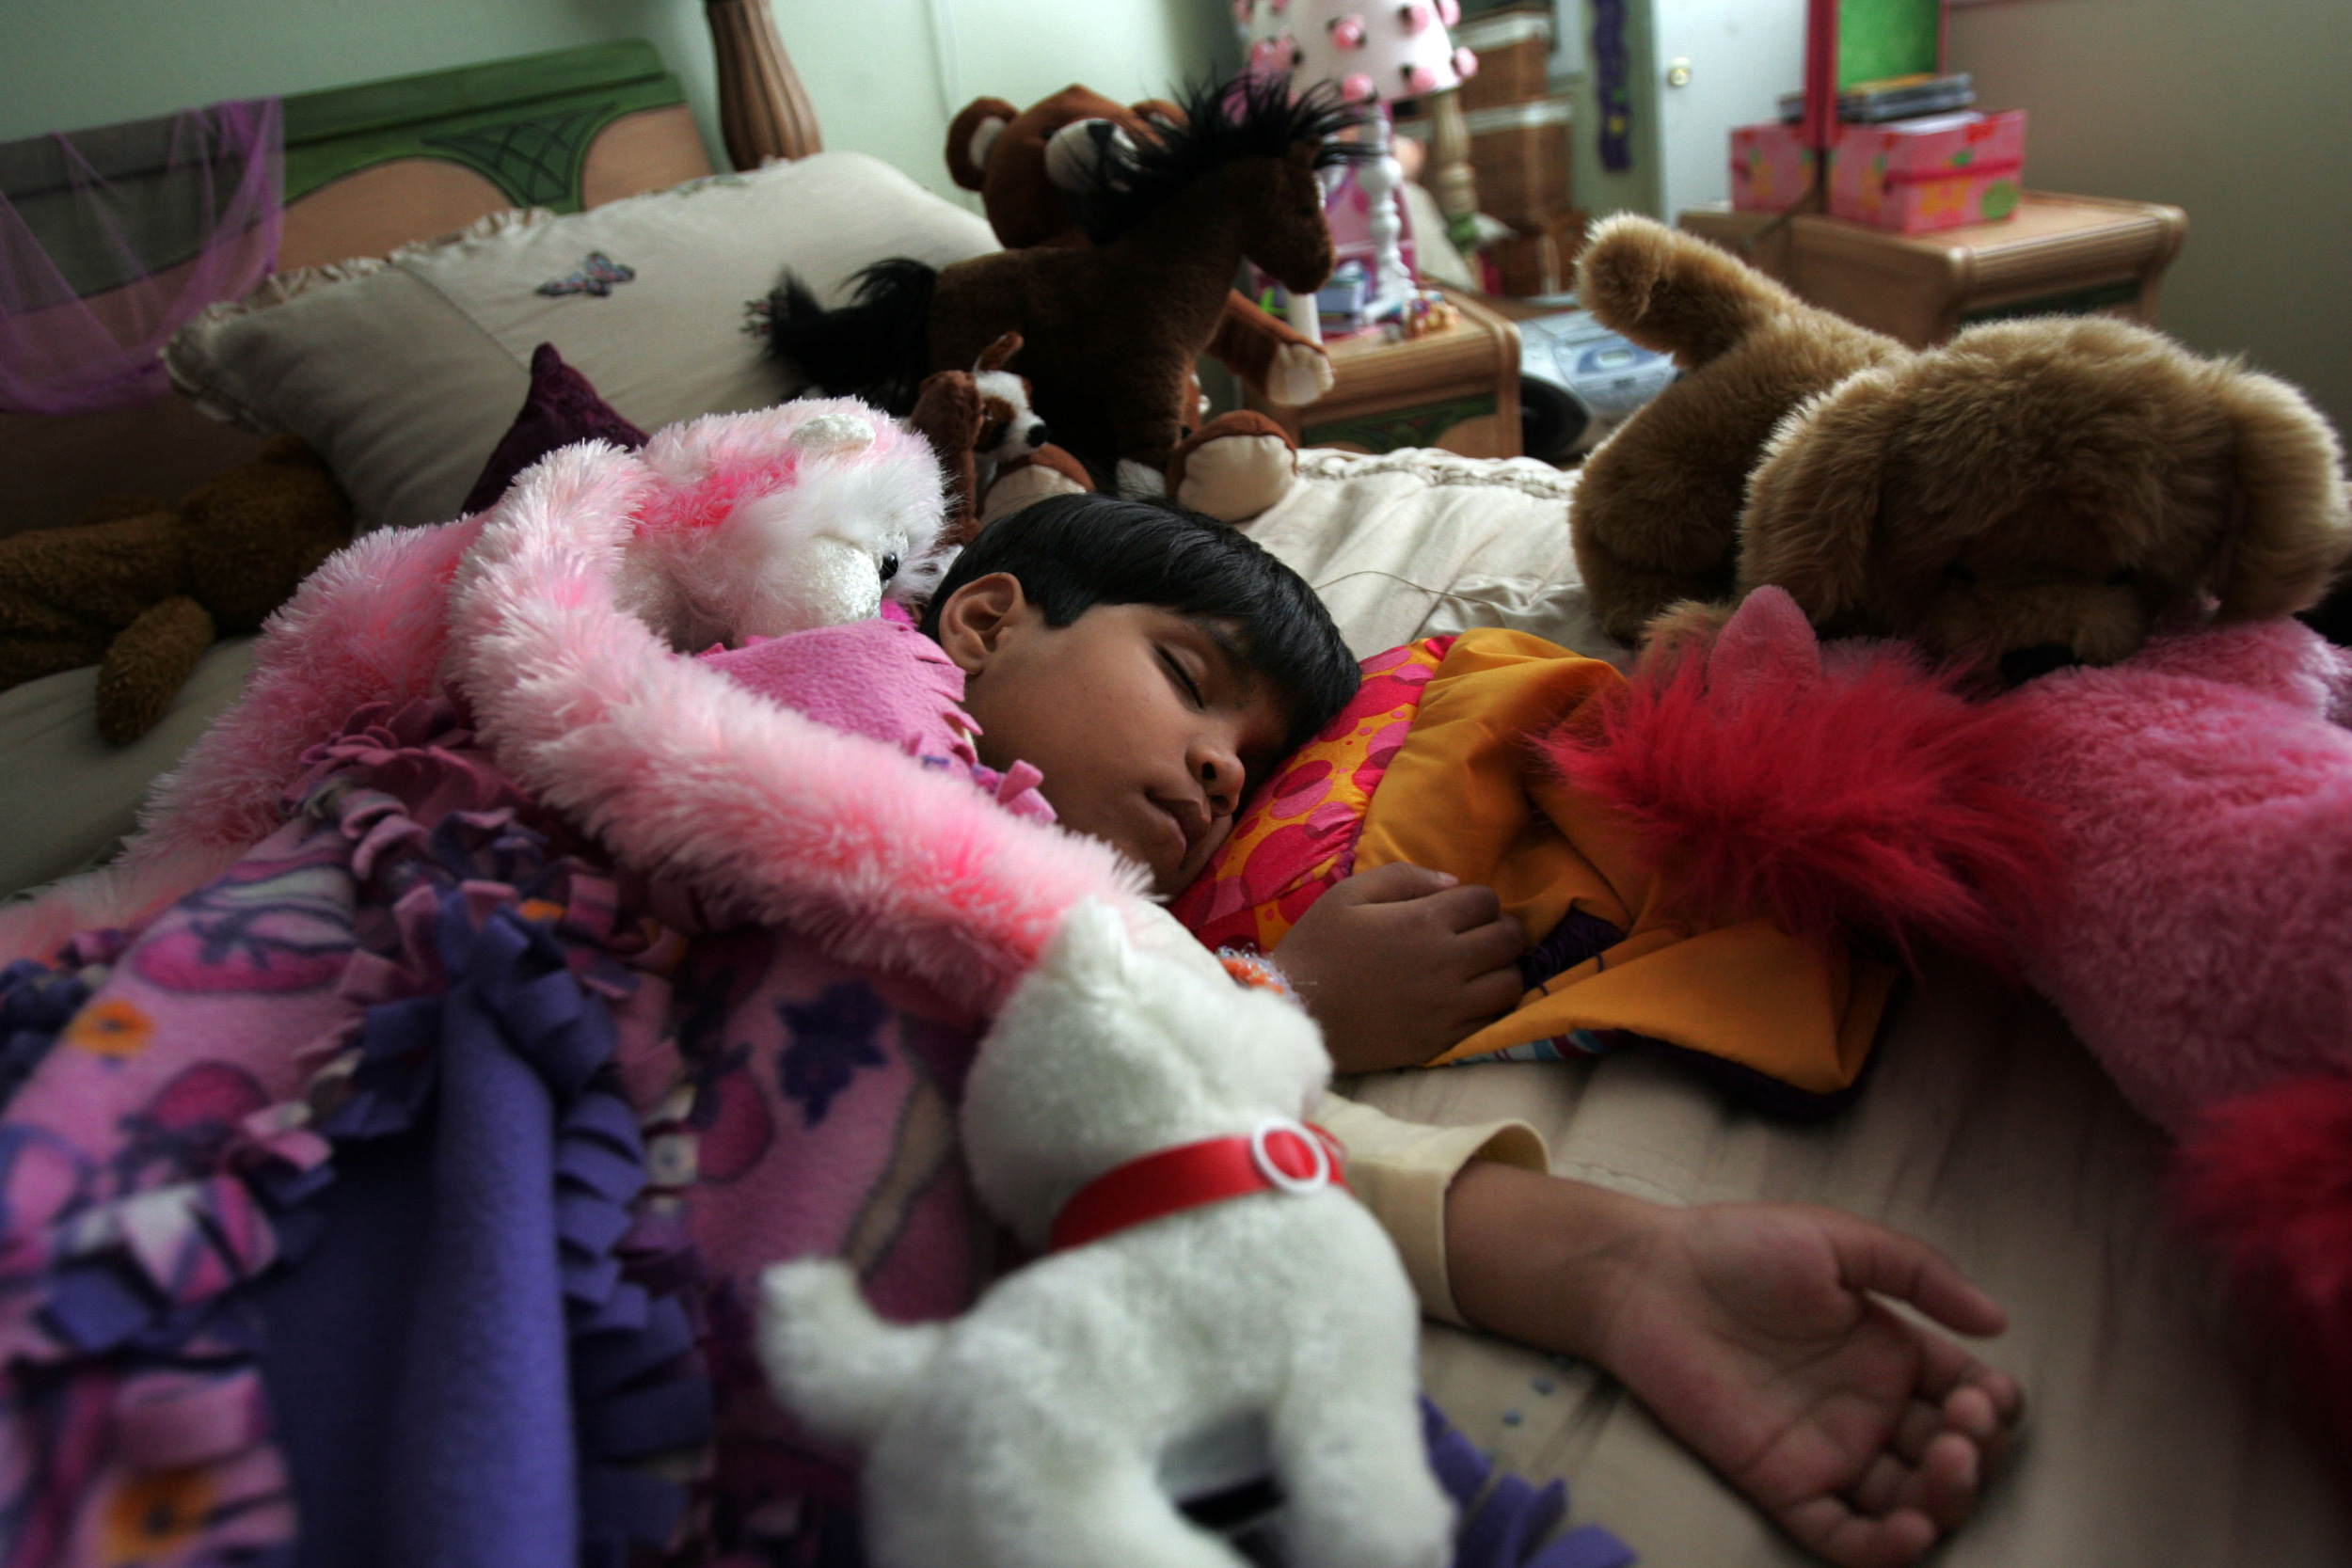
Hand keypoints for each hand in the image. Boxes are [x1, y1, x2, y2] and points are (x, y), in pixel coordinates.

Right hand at [1275, 863, 1525, 1071]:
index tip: (1462, 910)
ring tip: (1480, 970)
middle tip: (1478, 936)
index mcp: (1424, 921)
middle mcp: (1446, 962)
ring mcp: (1447, 1006)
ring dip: (1502, 970)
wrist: (1295, 1012)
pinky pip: (1491, 1021)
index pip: (1487, 901)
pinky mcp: (1441, 1041)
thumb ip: (1404, 877)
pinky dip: (1489, 1006)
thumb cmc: (1318, 947)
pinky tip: (1468, 1000)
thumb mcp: (1349, 893)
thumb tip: (1454, 882)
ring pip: (1511, 984)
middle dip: (1500, 930)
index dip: (1478, 901)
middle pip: (1510, 940)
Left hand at [1446, 1164, 2022, 1567]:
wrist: (1647, 1276)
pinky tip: (1910, 1530)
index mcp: (1890, 1353)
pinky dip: (1884, 1548)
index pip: (1969, 1396)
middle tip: (1964, 1429)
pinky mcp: (1782, 1483)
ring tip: (1946, 1466)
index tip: (1986, 1394)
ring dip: (1945, 1500)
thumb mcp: (1836, 1241)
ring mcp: (1828, 1451)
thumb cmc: (1737, 1247)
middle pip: (1952, 1456)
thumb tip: (2000, 1322)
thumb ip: (1918, 1273)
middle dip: (1978, 1453)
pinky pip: (1844, 1535)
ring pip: (1910, 1502)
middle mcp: (1869, 1409)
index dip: (1994, 1406)